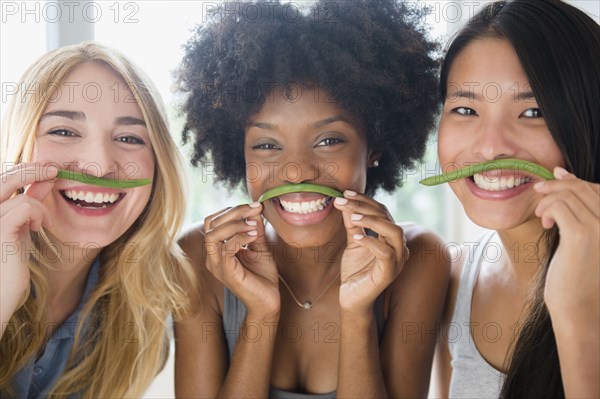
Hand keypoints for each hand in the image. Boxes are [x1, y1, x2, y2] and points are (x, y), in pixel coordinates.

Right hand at [1, 163, 56, 329]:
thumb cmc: (9, 263)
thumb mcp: (21, 227)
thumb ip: (29, 203)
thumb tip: (45, 178)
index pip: (3, 178)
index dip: (26, 169)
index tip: (49, 167)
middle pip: (5, 176)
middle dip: (33, 169)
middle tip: (54, 169)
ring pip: (19, 192)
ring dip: (39, 205)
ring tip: (41, 224)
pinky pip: (24, 205)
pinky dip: (38, 213)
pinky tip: (39, 228)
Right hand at [203, 202, 279, 316]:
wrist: (268, 301)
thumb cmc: (262, 276)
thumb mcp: (259, 246)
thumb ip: (254, 228)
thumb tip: (255, 209)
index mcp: (217, 249)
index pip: (213, 221)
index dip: (232, 209)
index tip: (254, 206)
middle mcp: (212, 257)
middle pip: (211, 224)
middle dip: (234, 212)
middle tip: (255, 210)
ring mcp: (216, 265)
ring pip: (213, 234)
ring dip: (235, 224)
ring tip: (254, 225)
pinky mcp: (225, 272)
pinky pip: (226, 248)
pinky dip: (240, 237)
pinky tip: (254, 235)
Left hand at [333, 190, 408, 312]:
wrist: (351, 297)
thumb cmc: (355, 270)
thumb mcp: (353, 241)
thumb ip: (352, 223)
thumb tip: (343, 201)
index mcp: (391, 237)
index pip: (383, 211)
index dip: (365, 200)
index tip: (345, 193)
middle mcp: (399, 247)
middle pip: (388, 218)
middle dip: (364, 206)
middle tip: (342, 202)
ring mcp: (397, 260)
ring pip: (394, 232)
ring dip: (372, 221)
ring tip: (351, 217)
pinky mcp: (389, 273)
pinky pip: (386, 253)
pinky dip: (371, 242)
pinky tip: (356, 238)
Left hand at [534, 167, 598, 317]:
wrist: (579, 308)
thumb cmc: (577, 274)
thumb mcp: (581, 237)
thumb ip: (577, 209)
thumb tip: (561, 173)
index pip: (597, 189)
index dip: (574, 179)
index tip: (554, 177)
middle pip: (583, 188)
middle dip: (557, 185)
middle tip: (538, 191)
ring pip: (569, 195)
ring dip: (548, 200)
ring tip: (541, 216)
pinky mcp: (582, 236)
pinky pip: (559, 206)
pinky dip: (547, 209)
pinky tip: (544, 223)